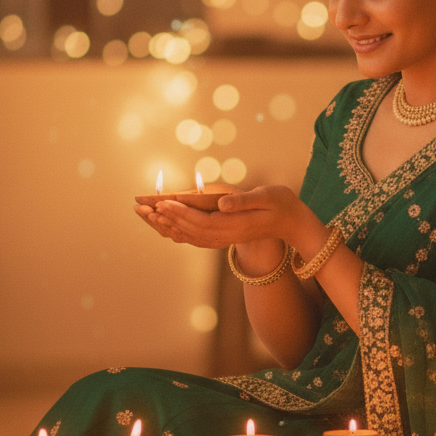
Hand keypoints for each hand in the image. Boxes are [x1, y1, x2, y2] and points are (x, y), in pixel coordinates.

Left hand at [136, 185, 314, 250]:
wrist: (292, 223)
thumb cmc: (281, 204)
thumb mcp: (266, 197)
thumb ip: (243, 201)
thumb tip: (221, 203)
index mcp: (235, 225)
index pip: (201, 221)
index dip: (180, 213)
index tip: (161, 203)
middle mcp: (227, 235)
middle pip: (189, 230)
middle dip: (165, 218)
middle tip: (142, 207)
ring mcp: (224, 238)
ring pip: (189, 236)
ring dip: (166, 226)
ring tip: (146, 215)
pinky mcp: (223, 236)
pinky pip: (195, 237)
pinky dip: (177, 231)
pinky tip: (164, 225)